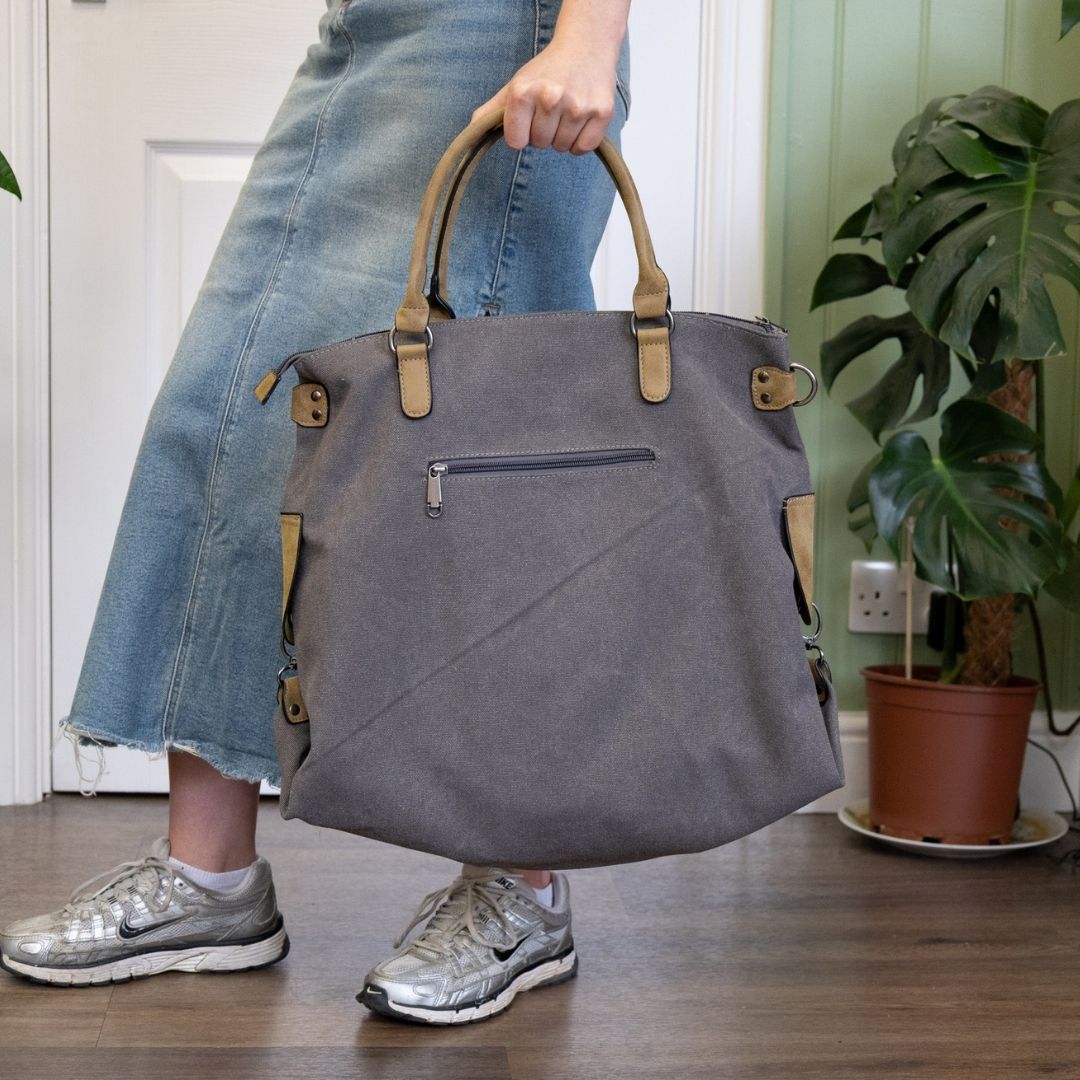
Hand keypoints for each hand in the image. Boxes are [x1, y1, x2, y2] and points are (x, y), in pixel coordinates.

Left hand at [471, 35, 618, 155]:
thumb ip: (492, 111)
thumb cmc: (548, 70)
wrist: (586, 47)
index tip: (529, 118)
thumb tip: (472, 131)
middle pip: (540, 144)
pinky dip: (580, 142)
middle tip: (551, 111)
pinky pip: (583, 148)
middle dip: (544, 133)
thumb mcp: (515, 85)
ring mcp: (578, 106)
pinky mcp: (601, 113)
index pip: (516, 142)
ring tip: (566, 112)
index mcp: (524, 92)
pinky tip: (580, 120)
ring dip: (562, 136)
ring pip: (562, 147)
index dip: (522, 134)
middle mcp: (550, 97)